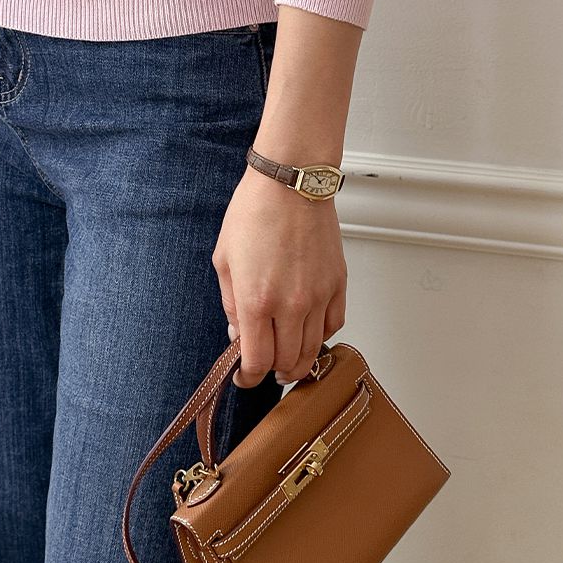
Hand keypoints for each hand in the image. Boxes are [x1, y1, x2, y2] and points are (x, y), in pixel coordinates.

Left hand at [212, 165, 346, 387]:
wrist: (290, 184)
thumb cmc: (254, 213)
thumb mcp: (224, 261)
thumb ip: (231, 305)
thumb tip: (239, 335)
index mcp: (257, 301)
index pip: (257, 361)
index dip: (248, 378)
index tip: (243, 378)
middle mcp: (291, 305)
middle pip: (287, 362)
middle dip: (273, 372)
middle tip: (265, 369)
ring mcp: (319, 296)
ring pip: (314, 349)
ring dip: (299, 361)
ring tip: (288, 361)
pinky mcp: (338, 283)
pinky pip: (334, 324)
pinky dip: (321, 336)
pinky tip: (309, 334)